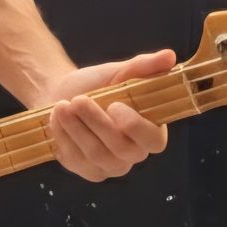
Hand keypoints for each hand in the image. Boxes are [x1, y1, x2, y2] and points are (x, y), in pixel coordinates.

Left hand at [42, 49, 176, 183]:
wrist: (61, 94)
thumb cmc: (96, 85)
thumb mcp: (118, 72)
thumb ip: (143, 67)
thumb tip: (169, 56)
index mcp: (149, 130)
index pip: (154, 141)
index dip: (136, 127)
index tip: (114, 105)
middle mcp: (133, 153)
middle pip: (121, 149)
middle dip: (97, 123)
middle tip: (78, 100)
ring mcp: (110, 165)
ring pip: (96, 154)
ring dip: (77, 128)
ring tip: (62, 105)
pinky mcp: (87, 170)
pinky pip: (76, 160)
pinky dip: (64, 136)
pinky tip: (56, 118)